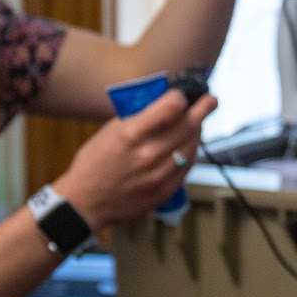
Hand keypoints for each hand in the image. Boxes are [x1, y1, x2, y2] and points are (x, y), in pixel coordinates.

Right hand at [55, 89, 217, 231]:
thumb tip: (165, 103)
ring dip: (198, 131)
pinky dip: (190, 152)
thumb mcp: (109, 131)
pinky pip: (187, 167)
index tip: (184, 94)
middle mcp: (147, 155)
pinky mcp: (164, 191)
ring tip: (198, 122)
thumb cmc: (94, 162)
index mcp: (130, 135)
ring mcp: (158, 175)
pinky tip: (189, 144)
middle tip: (210, 100)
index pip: (169, 108)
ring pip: (191, 146)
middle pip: (187, 126)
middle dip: (203, 109)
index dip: (180, 98)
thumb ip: (138, 118)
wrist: (86, 202)